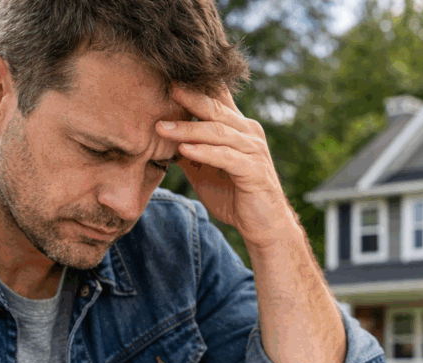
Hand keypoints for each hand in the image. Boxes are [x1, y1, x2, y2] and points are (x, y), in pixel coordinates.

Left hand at [155, 87, 294, 248]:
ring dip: (188, 128)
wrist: (263, 225)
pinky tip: (184, 149)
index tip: (167, 76)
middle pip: (216, 108)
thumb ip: (189, 149)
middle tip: (164, 89)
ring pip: (218, 131)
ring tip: (161, 128)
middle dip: (189, 98)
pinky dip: (204, 151)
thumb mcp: (204, 169)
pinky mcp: (254, 170)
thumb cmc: (234, 195)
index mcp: (238, 127)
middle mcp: (249, 132)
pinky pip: (226, 156)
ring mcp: (254, 150)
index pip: (218, 97)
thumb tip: (159, 135)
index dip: (196, 84)